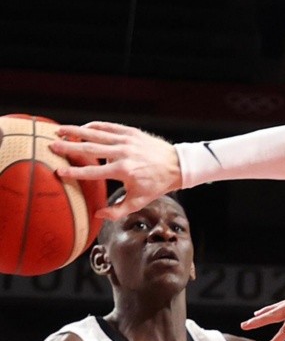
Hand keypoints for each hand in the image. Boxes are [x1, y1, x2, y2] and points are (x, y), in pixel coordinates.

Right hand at [50, 122, 180, 218]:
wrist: (177, 166)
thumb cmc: (157, 185)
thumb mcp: (139, 201)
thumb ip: (118, 210)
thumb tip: (98, 215)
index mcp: (123, 171)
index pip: (92, 172)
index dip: (74, 172)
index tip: (59, 172)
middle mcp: (123, 153)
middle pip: (89, 148)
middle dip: (68, 147)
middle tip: (51, 146)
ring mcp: (127, 140)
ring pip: (96, 133)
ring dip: (76, 131)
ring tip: (60, 131)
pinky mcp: (131, 132)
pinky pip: (109, 126)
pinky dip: (94, 126)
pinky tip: (82, 128)